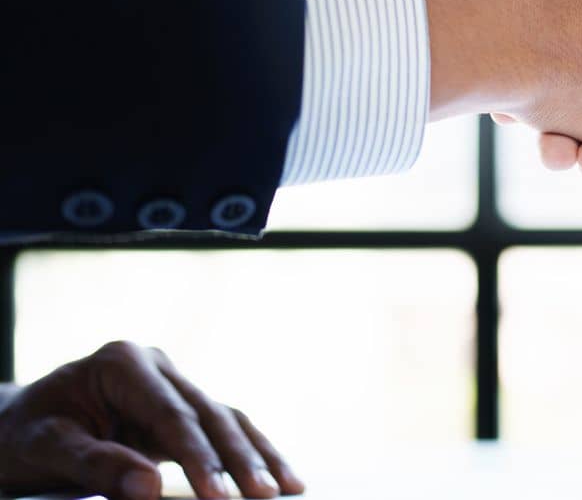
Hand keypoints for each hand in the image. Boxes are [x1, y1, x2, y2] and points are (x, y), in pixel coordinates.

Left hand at [0, 341, 301, 499]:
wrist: (16, 425)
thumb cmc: (24, 436)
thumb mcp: (44, 450)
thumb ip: (94, 465)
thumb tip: (148, 488)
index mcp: (124, 362)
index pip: (174, 414)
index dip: (200, 457)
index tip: (220, 497)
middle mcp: (157, 366)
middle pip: (211, 414)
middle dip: (241, 459)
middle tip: (265, 496)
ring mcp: (173, 385)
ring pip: (228, 419)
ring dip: (258, 456)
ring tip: (287, 490)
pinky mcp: (180, 410)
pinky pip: (223, 431)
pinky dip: (250, 455)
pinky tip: (278, 477)